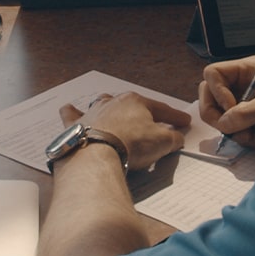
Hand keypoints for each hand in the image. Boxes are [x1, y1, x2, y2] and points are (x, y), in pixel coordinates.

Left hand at [59, 92, 187, 170]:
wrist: (97, 154)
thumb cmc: (130, 144)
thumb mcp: (162, 142)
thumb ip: (172, 138)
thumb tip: (176, 138)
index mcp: (135, 101)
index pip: (161, 108)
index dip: (175, 116)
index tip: (184, 121)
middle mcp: (112, 102)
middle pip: (131, 106)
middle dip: (142, 113)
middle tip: (151, 123)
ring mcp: (92, 112)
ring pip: (102, 105)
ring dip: (110, 110)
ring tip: (115, 116)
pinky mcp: (75, 126)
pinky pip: (72, 115)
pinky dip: (72, 113)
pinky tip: (71, 110)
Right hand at [198, 59, 254, 147]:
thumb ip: (247, 112)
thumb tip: (223, 123)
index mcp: (249, 69)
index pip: (214, 73)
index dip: (216, 91)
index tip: (231, 107)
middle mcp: (244, 84)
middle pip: (210, 95)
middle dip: (217, 113)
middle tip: (229, 128)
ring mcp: (246, 103)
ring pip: (219, 114)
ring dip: (228, 128)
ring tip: (247, 137)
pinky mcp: (252, 120)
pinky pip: (232, 127)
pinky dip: (237, 136)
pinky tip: (252, 140)